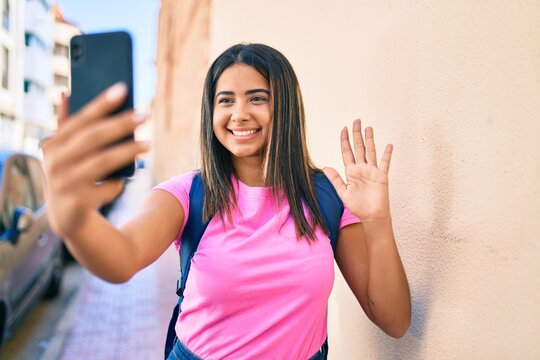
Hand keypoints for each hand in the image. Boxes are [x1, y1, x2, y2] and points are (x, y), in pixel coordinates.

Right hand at [41, 83, 149, 237]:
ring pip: (103, 162)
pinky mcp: (77, 204)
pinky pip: (106, 188)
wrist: (67, 217)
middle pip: (94, 137)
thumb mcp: (65, 152)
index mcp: (52, 144)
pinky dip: (117, 184)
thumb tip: (64, 94)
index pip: (81, 119)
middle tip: (146, 114)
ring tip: (149, 143)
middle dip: (122, 124)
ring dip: (128, 151)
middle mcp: (54, 162)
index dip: (102, 103)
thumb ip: (66, 125)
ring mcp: (64, 184)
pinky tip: (122, 180)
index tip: (124, 88)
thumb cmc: (72, 175)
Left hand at [323, 119, 391, 221]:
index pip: (347, 152)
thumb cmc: (358, 206)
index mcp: (351, 172)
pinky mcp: (382, 176)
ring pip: (371, 151)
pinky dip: (387, 154)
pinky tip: (388, 145)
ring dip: (370, 139)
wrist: (371, 216)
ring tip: (368, 128)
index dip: (344, 140)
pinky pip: (385, 163)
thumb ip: (335, 179)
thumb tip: (325, 167)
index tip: (343, 129)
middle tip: (356, 121)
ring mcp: (372, 171)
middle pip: (359, 147)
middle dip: (356, 134)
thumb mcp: (343, 193)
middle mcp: (361, 169)